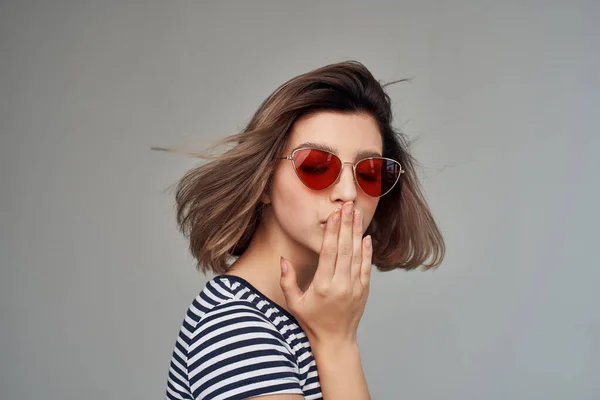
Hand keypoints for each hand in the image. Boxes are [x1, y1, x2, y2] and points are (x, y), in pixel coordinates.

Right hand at [279, 201, 372, 347]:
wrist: (336, 341)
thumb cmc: (311, 322)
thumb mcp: (294, 303)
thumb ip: (287, 281)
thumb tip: (283, 259)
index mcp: (323, 286)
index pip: (329, 252)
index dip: (332, 231)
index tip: (334, 214)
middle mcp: (341, 285)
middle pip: (345, 248)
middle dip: (346, 225)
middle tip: (347, 205)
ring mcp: (355, 287)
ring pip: (357, 254)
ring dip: (356, 232)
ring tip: (356, 214)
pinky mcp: (364, 290)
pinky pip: (366, 266)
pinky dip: (366, 251)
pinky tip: (365, 237)